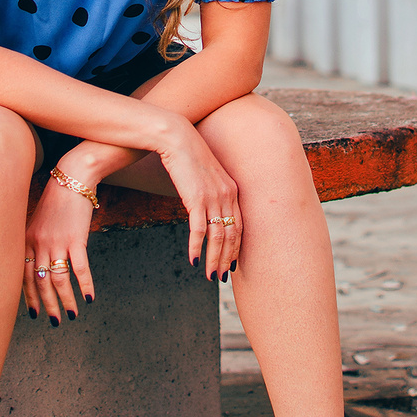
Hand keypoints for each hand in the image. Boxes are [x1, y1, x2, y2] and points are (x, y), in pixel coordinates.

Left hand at [23, 166, 95, 324]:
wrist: (73, 178)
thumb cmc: (56, 200)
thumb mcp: (37, 220)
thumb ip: (34, 241)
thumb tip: (36, 263)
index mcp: (27, 240)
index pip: (23, 276)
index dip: (28, 297)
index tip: (33, 313)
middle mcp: (39, 244)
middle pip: (41, 282)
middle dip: (48, 305)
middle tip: (55, 321)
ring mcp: (57, 242)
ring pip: (59, 280)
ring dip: (66, 300)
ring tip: (73, 314)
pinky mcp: (76, 239)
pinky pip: (80, 268)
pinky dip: (85, 284)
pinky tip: (90, 297)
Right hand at [155, 117, 242, 280]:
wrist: (177, 138)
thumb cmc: (188, 157)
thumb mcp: (206, 176)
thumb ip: (211, 193)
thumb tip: (206, 210)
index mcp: (232, 191)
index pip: (239, 227)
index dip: (236, 248)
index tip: (231, 264)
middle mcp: (227, 195)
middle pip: (232, 235)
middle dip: (226, 259)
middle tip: (221, 278)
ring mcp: (213, 197)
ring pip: (218, 237)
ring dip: (213, 259)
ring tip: (210, 276)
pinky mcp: (196, 198)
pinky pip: (198, 230)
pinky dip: (196, 248)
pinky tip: (193, 260)